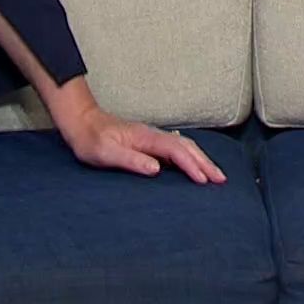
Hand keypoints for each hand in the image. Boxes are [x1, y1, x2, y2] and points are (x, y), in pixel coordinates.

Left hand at [58, 104, 226, 184]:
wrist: (81, 122)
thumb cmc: (91, 140)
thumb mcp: (106, 153)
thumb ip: (131, 160)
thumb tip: (156, 169)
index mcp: (146, 137)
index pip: (176, 151)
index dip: (192, 166)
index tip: (204, 181)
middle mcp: (153, 135)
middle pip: (187, 147)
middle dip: (206, 163)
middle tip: (221, 180)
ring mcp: (152, 138)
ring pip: (184, 146)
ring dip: (201, 159)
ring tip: (214, 175)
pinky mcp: (148, 142)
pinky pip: (176, 149)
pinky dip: (191, 157)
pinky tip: (194, 165)